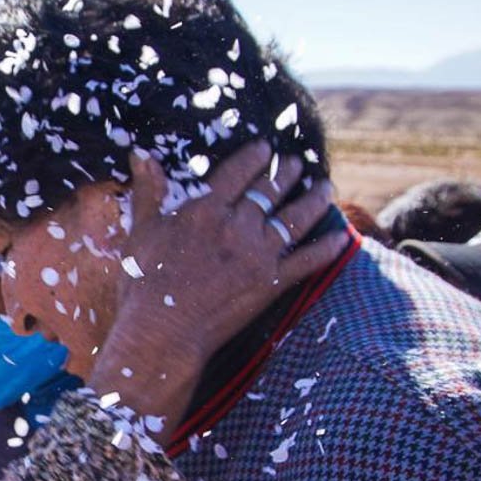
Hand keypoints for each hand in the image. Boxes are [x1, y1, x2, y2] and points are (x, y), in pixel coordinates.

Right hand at [90, 142, 346, 426]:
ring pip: (294, 218)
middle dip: (286, 173)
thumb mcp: (141, 231)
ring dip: (312, 200)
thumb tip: (140, 153)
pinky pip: (307, 260)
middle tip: (298, 163)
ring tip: (324, 187)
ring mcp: (258, 254)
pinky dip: (326, 248)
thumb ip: (147, 191)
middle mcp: (237, 225)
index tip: (266, 148)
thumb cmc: (143, 284)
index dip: (255, 157)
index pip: (238, 172)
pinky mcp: (271, 283)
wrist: (163, 333)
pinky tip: (341, 237)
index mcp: (205, 209)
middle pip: (269, 190)